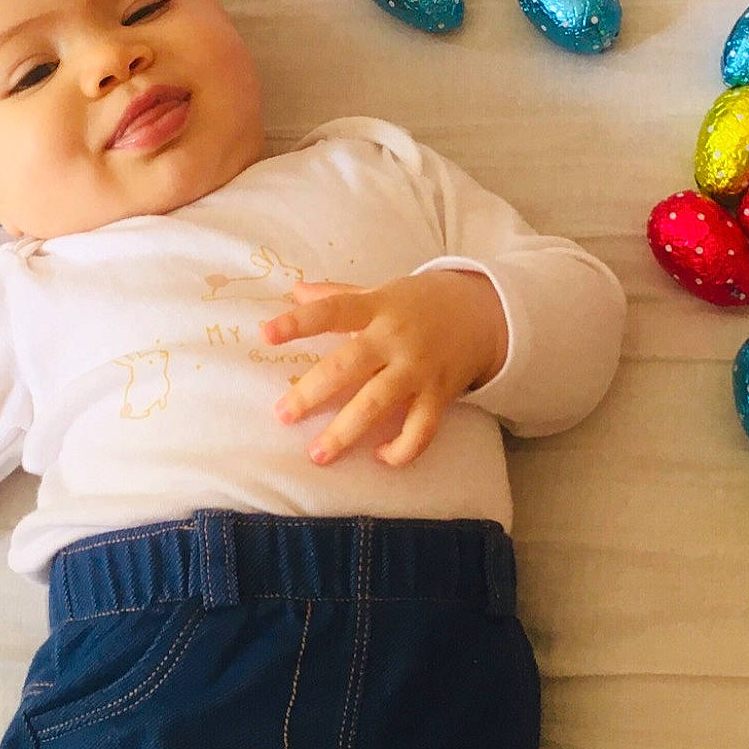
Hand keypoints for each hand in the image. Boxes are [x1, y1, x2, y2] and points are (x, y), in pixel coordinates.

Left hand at [262, 272, 508, 466]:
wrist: (481, 312)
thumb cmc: (419, 303)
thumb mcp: (381, 291)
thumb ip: (338, 294)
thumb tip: (294, 291)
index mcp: (378, 307)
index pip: (332, 311)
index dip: (299, 322)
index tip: (266, 334)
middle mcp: (395, 338)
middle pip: (348, 366)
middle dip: (312, 393)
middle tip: (282, 415)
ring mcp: (418, 368)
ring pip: (378, 404)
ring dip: (345, 432)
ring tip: (318, 454)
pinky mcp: (440, 394)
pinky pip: (420, 429)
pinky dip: (401, 449)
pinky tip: (379, 457)